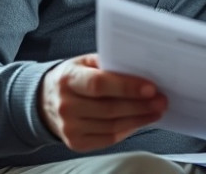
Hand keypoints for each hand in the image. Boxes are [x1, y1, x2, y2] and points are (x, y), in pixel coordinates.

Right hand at [39, 53, 167, 151]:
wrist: (44, 101)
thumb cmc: (72, 78)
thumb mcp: (84, 62)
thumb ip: (108, 63)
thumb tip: (140, 67)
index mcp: (68, 79)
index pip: (99, 85)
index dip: (127, 87)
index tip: (150, 88)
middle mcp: (66, 105)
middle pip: (110, 108)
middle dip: (141, 105)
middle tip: (161, 100)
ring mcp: (70, 127)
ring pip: (112, 126)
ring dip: (139, 119)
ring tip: (156, 111)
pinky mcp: (76, 143)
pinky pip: (108, 139)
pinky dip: (128, 130)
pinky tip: (140, 121)